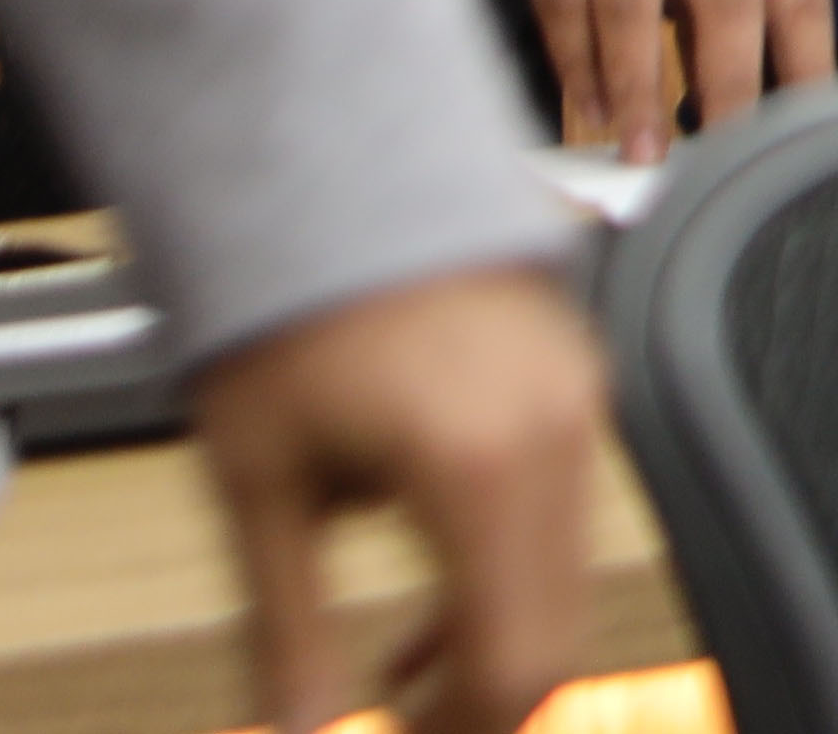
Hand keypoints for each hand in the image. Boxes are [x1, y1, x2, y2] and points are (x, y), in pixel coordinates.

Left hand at [186, 259, 611, 733]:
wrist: (323, 161)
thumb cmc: (288, 298)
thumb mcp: (262, 488)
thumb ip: (288, 635)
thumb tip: (296, 730)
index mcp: (485, 462)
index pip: (516, 662)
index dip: (459, 730)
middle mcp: (554, 428)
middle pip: (558, 632)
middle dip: (479, 703)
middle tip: (405, 724)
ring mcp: (575, 397)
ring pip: (565, 579)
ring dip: (491, 644)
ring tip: (398, 675)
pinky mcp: (571, 379)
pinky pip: (563, 512)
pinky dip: (505, 576)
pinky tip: (429, 607)